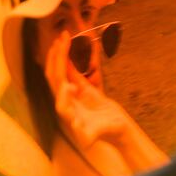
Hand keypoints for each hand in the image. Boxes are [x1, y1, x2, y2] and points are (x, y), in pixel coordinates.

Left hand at [43, 32, 130, 148]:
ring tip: (62, 38)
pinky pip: (73, 71)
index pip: (60, 100)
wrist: (120, 130)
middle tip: (60, 40)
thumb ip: (90, 135)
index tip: (71, 85)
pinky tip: (70, 46)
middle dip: (56, 60)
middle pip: (55, 79)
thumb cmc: (111, 133)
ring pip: (62, 72)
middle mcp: (67, 102)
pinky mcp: (82, 89)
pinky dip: (71, 59)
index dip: (62, 90)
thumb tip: (83, 137)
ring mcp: (73, 94)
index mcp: (69, 114)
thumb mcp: (102, 134)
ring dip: (61, 55)